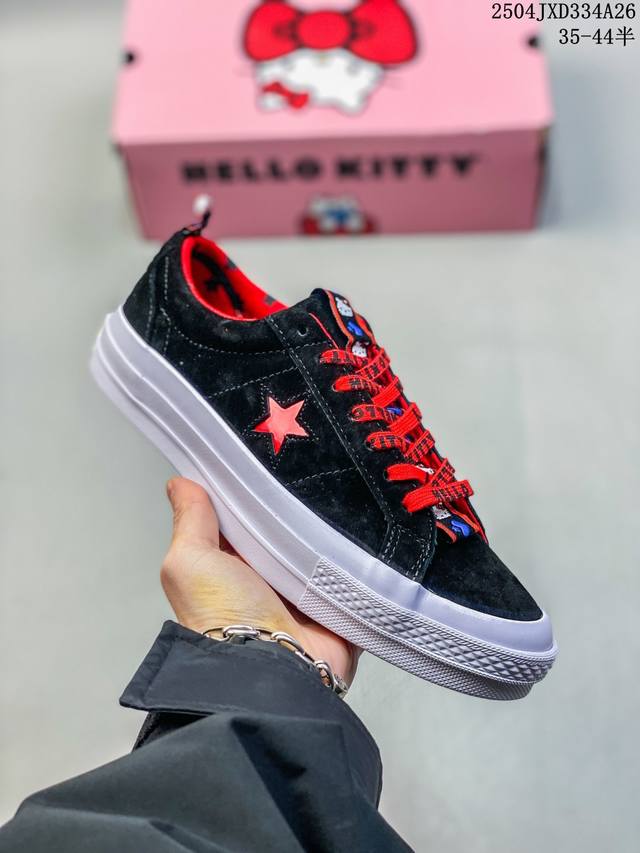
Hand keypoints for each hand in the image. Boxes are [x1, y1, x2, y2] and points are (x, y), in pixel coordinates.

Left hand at [161, 477, 358, 684]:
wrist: (271, 670)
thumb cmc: (222, 616)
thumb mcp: (190, 561)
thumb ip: (190, 521)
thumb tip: (180, 484)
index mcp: (230, 565)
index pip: (243, 517)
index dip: (250, 490)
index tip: (267, 457)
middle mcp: (266, 579)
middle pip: (286, 529)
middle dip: (297, 505)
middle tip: (312, 470)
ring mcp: (304, 594)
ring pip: (322, 548)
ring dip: (329, 531)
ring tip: (342, 494)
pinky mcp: (338, 607)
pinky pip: (354, 573)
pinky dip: (358, 557)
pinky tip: (365, 530)